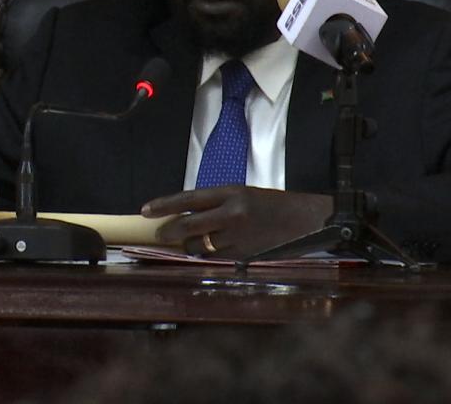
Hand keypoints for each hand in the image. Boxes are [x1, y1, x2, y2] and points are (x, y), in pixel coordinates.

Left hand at [142, 186, 331, 258]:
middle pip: (188, 226)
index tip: (145, 210)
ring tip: (192, 243)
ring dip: (190, 247)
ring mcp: (237, 236)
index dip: (164, 205)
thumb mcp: (242, 195)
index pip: (189, 199)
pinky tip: (213, 251)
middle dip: (170, 232)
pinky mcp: (243, 255)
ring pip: (199, 247)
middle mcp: (232, 214)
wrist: (304, 220)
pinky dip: (209, 256)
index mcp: (231, 192)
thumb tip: (185, 216)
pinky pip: (215, 258)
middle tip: (160, 234)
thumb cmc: (271, 204)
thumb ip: (215, 204)